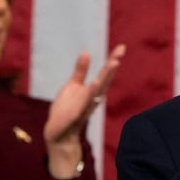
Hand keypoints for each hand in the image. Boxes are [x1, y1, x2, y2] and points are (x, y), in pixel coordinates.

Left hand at [43, 44, 125, 179]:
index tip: (121, 46)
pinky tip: (95, 83)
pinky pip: (84, 103)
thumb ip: (80, 70)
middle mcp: (92, 98)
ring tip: (113, 63)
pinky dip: (90, 94)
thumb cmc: (67, 109)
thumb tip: (87, 52)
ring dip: (105, 77)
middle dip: (112, 65)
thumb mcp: (73, 86)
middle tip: (121, 51)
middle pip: (105, 80)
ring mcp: (84, 106)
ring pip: (97, 90)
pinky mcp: (74, 115)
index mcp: (93, 90)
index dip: (113, 59)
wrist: (58, 133)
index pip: (105, 73)